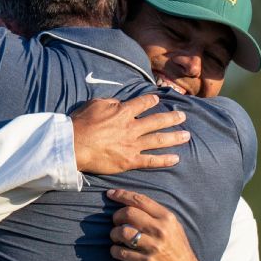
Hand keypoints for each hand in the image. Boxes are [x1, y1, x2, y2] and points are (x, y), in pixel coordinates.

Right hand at [70, 95, 188, 174]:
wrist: (74, 145)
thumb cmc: (81, 123)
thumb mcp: (95, 104)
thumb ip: (111, 102)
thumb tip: (119, 103)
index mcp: (123, 112)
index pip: (142, 103)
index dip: (151, 100)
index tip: (157, 99)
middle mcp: (132, 127)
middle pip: (157, 120)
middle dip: (172, 118)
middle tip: (183, 116)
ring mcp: (132, 144)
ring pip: (158, 139)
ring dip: (174, 137)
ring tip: (187, 135)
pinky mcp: (129, 160)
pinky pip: (151, 160)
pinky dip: (164, 160)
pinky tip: (176, 158)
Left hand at [107, 188, 207, 260]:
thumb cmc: (176, 249)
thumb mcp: (173, 227)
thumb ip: (155, 215)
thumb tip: (129, 204)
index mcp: (167, 218)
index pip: (140, 200)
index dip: (122, 195)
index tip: (110, 194)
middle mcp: (161, 230)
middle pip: (128, 213)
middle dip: (116, 216)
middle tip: (116, 222)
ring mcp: (154, 247)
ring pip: (122, 232)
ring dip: (114, 234)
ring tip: (116, 237)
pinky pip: (122, 252)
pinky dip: (115, 250)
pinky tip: (117, 250)